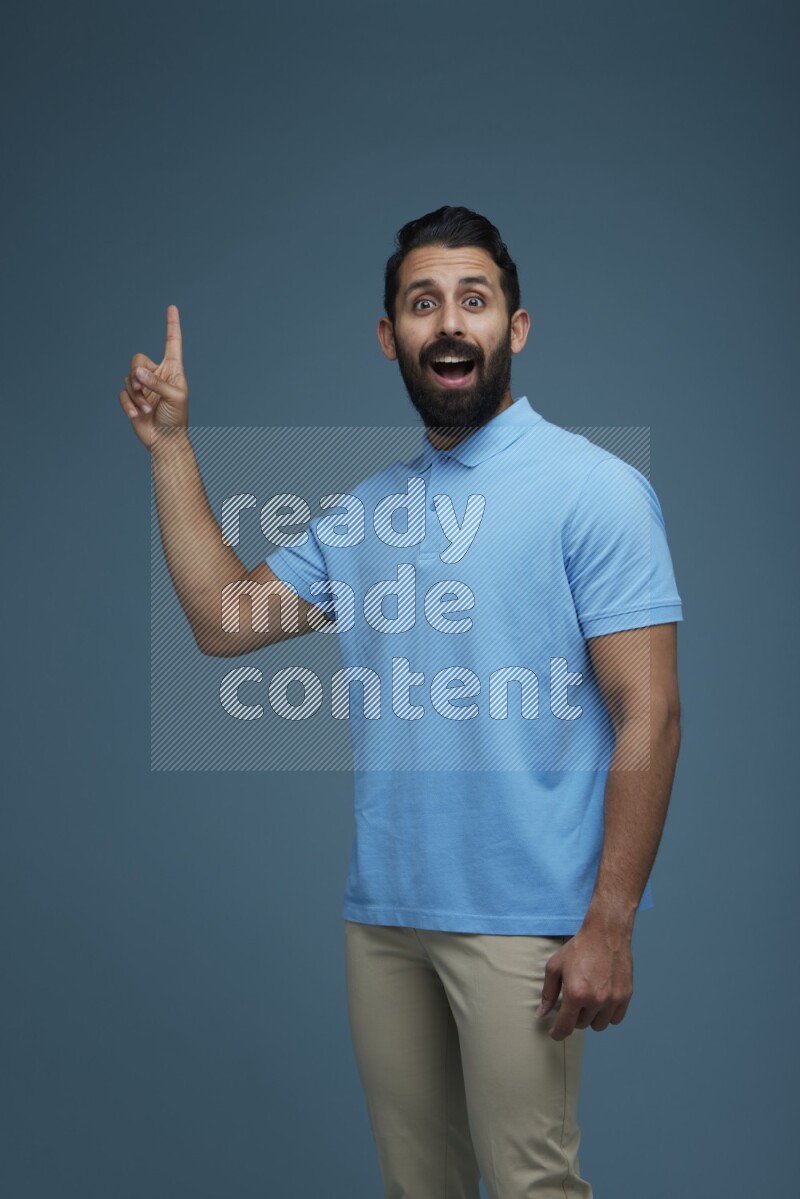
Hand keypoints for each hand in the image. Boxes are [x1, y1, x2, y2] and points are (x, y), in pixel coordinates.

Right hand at [119, 304, 188, 450]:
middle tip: (143, 388)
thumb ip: (157, 382)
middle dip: (136, 373)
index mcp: (172, 370)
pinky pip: (122, 394)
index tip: (172, 307)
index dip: (172, 325)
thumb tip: (137, 372)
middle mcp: (156, 374)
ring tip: (147, 409)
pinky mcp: (132, 399)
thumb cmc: (177, 419)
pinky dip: (128, 404)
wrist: (166, 440)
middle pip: (137, 359)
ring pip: (128, 378)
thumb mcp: (175, 398)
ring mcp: (143, 386)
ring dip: (136, 395)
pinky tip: (136, 415)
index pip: (172, 342)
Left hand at [536, 926, 632, 1039]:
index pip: (565, 1026)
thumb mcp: (555, 967)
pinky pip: (615, 1019)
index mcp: (576, 993)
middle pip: (581, 1025)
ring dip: (591, 1017)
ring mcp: (613, 999)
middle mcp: (596, 1000)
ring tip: (587, 1000)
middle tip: (573, 1000)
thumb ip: (548, 993)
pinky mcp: (625, 996)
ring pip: (599, 1025)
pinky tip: (601, 1002)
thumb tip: (542, 1014)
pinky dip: (607, 1015)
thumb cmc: (579, 948)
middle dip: (574, 1016)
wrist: (605, 933)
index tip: (554, 1033)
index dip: (557, 1033)